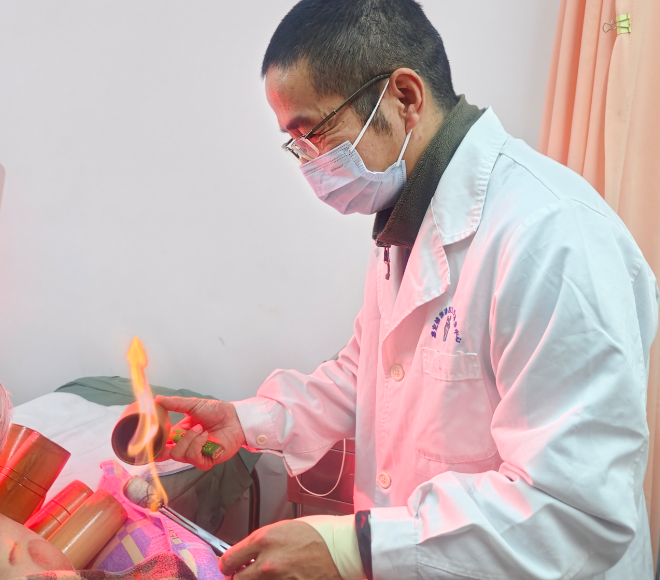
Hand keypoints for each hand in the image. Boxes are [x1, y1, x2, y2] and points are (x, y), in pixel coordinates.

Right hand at [154, 395, 246, 470]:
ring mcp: (195, 455)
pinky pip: (193, 457)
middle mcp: (186, 447)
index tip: (149, 439)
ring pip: (179, 454)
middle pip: (167, 453)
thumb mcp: (193, 405)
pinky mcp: (206, 461)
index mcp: (180, 435)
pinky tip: (206, 436)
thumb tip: (157, 398)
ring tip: (201, 428)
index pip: (162, 445)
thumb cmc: (216, 411)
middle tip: (184, 429)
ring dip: (189, 439)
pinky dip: (197, 444)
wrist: (234, 417)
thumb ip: (175, 403)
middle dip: (173, 440)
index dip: (155, 445)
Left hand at [220, 520, 341, 579]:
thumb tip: (250, 553)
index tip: (229, 566)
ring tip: (270, 574)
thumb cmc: (320, 533)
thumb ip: (265, 542)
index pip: (230, 559)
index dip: (228, 564)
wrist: (345, 547)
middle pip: (238, 579)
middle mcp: (268, 563)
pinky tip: (286, 576)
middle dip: (241, 576)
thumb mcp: (286, 527)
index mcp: (265, 539)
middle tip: (247, 573)